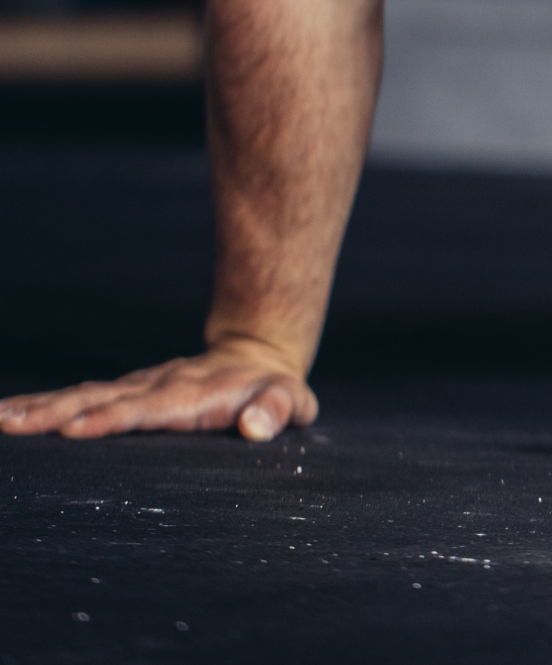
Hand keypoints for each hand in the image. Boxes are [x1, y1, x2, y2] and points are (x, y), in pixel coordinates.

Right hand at [0, 337, 317, 441]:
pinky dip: (46, 406)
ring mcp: (138, 388)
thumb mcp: (290, 400)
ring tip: (0, 420)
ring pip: (83, 396)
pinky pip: (82, 398)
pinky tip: (10, 415)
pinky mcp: (126, 392)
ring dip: (41, 409)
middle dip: (56, 413)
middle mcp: (155, 388)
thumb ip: (277, 410)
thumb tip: (257, 427)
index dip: (113, 419)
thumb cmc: (273, 389)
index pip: (147, 410)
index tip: (76, 429)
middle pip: (101, 400)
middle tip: (11, 423)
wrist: (258, 354)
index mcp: (190, 396)